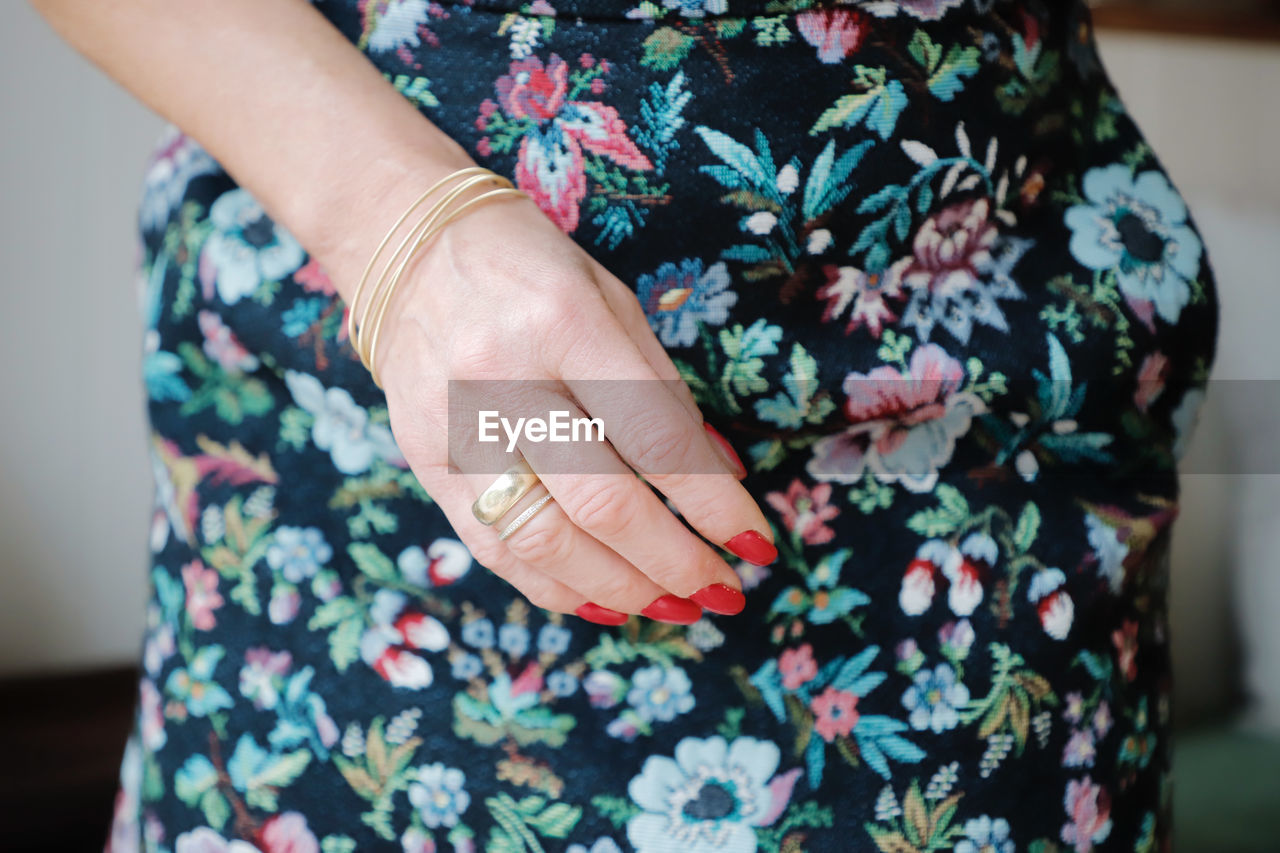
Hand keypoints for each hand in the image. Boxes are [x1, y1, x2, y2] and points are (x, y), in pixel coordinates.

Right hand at [371, 189, 776, 624]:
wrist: (407, 247)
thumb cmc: (530, 267)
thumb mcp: (612, 302)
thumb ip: (663, 391)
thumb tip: (720, 478)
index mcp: (566, 325)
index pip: (657, 440)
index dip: (715, 506)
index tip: (756, 544)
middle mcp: (505, 381)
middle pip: (602, 504)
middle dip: (675, 562)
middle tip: (722, 592)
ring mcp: (456, 429)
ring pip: (544, 540)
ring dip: (619, 588)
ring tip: (671, 607)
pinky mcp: (425, 462)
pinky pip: (492, 548)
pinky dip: (554, 586)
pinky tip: (601, 601)